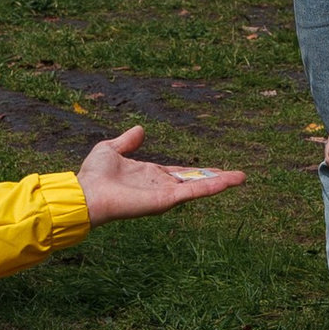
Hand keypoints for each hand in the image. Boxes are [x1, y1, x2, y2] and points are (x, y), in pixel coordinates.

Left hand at [78, 123, 244, 220]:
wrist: (86, 192)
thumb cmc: (94, 175)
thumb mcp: (111, 149)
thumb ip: (127, 141)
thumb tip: (140, 129)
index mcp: (149, 175)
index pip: (179, 173)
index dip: (198, 172)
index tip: (215, 170)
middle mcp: (160, 186)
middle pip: (194, 181)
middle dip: (216, 179)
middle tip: (237, 177)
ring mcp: (164, 194)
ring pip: (198, 187)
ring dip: (220, 183)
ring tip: (241, 178)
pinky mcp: (165, 200)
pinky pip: (192, 192)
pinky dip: (210, 187)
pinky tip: (227, 181)